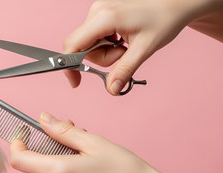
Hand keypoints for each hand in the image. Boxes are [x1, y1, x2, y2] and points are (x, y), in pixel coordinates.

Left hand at [10, 112, 222, 172]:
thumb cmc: (123, 169)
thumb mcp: (92, 142)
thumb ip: (62, 130)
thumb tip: (43, 119)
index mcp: (58, 172)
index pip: (19, 160)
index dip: (17, 144)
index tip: (23, 134)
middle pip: (36, 166)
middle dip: (48, 147)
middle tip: (71, 133)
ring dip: (58, 161)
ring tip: (83, 152)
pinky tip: (85, 170)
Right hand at [63, 0, 218, 94]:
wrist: (177, 1)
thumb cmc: (164, 18)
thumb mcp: (145, 48)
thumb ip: (124, 70)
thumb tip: (111, 89)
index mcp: (104, 18)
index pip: (72, 45)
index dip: (70, 67)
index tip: (76, 82)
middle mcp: (97, 11)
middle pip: (83, 47)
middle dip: (102, 58)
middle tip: (124, 53)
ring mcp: (99, 9)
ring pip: (90, 42)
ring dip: (106, 51)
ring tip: (127, 44)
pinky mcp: (103, 11)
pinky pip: (96, 35)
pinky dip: (108, 42)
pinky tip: (123, 38)